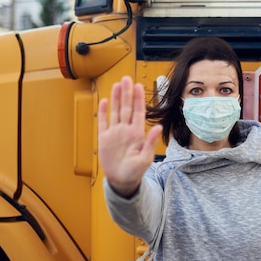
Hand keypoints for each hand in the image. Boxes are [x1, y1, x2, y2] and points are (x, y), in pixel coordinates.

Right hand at [98, 76, 162, 196]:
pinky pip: (103, 122)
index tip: (139, 86)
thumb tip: (157, 127)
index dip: (138, 99)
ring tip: (117, 85)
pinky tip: (105, 101)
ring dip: (116, 98)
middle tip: (127, 79)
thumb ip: (150, 142)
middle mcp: (126, 130)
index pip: (138, 112)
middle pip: (126, 107)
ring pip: (115, 111)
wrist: (122, 181)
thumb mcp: (146, 159)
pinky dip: (103, 112)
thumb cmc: (135, 171)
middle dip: (127, 93)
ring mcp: (115, 133)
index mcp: (137, 133)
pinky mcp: (104, 138)